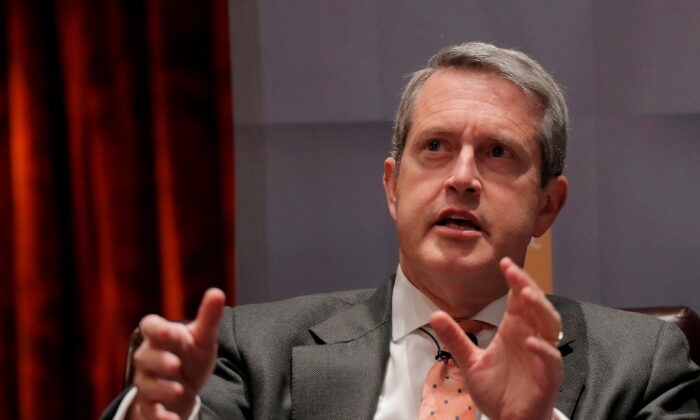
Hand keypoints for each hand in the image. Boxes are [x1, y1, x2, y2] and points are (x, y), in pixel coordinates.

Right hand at [127, 288, 225, 419]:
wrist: (183, 387)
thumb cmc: (191, 355)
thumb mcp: (203, 337)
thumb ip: (208, 317)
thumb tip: (217, 292)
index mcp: (161, 337)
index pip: (149, 326)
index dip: (156, 328)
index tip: (168, 330)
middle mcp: (149, 358)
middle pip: (146, 357)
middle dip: (159, 361)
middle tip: (175, 364)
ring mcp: (148, 382)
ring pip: (147, 385)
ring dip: (161, 388)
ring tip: (179, 390)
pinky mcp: (151, 406)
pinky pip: (150, 412)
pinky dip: (161, 417)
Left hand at [430, 258, 561, 419]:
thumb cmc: (497, 391)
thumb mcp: (470, 361)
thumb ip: (455, 337)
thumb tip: (434, 314)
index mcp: (515, 330)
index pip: (518, 298)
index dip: (515, 279)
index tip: (503, 263)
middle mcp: (531, 337)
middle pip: (535, 304)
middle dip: (526, 285)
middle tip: (513, 270)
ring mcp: (542, 356)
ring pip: (549, 325)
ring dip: (540, 308)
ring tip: (525, 294)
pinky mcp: (548, 377)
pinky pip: (551, 359)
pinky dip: (543, 350)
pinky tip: (530, 342)